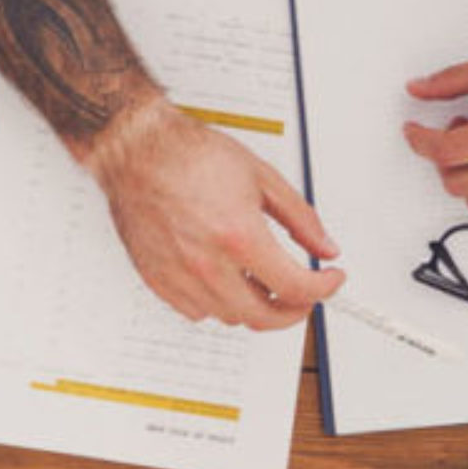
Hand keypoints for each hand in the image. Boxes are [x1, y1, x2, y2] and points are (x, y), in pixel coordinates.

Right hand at [81, 92, 343, 329]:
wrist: (137, 151)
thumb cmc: (190, 155)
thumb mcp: (261, 177)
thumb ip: (301, 218)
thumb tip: (324, 246)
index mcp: (239, 236)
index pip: (295, 287)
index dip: (323, 289)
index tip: (329, 282)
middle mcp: (208, 264)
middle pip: (263, 317)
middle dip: (294, 311)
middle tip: (303, 297)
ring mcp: (180, 277)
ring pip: (230, 318)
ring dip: (255, 307)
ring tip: (262, 284)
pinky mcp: (158, 281)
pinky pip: (196, 312)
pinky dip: (218, 304)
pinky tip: (225, 282)